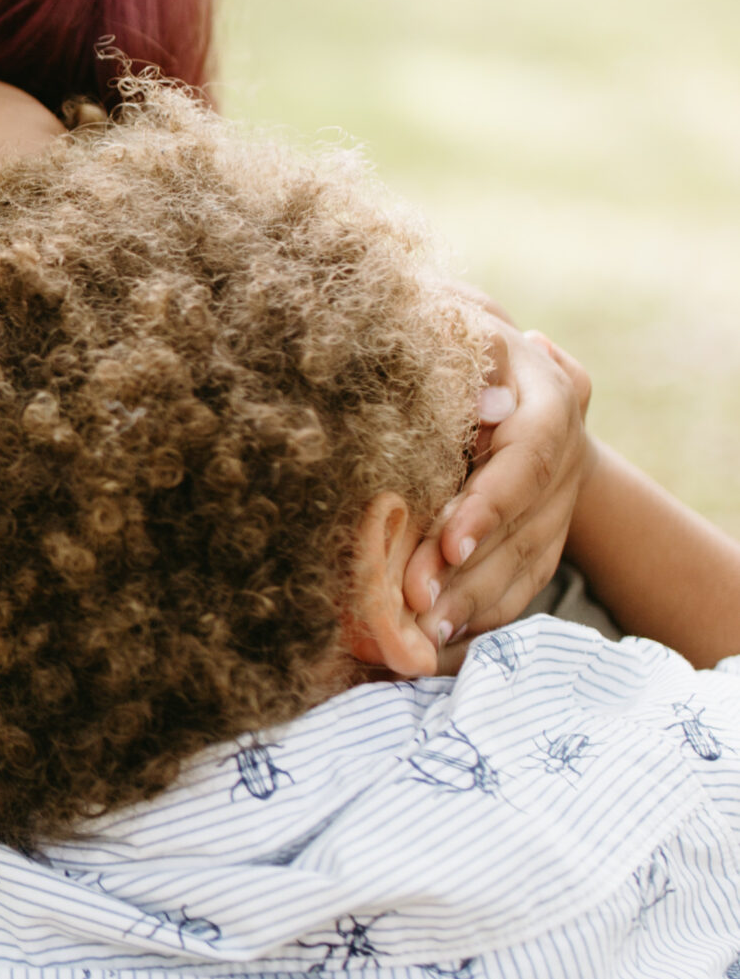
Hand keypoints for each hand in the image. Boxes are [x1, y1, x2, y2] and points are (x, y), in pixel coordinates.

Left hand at [404, 317, 591, 654]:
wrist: (492, 372)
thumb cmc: (452, 347)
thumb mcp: (454, 337)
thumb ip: (462, 368)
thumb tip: (482, 403)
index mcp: (550, 401)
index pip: (524, 464)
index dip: (489, 508)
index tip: (449, 545)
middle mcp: (563, 459)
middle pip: (521, 526)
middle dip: (467, 572)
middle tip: (415, 604)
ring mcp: (557, 505)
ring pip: (523, 565)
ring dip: (472, 605)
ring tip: (422, 634)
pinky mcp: (541, 539)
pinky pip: (519, 586)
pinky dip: (480, 617)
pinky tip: (438, 641)